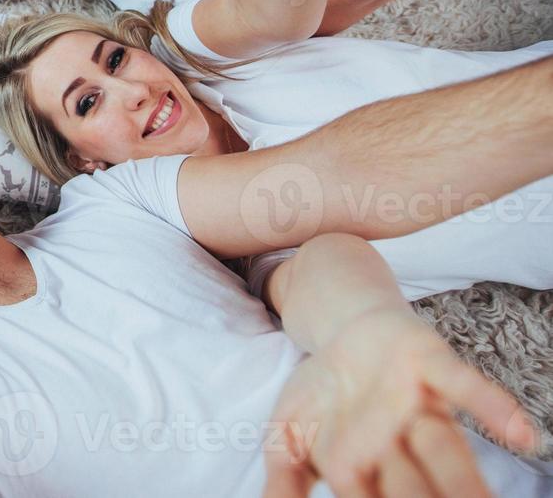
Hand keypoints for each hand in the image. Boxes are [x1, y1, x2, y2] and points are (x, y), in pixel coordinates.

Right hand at [264, 308, 539, 496]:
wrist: (338, 326)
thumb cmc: (321, 394)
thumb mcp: (286, 435)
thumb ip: (283, 480)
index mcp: (366, 471)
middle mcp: (400, 447)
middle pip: (414, 490)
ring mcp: (418, 405)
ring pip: (446, 450)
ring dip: (465, 482)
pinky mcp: (430, 362)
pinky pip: (462, 385)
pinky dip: (490, 406)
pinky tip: (523, 435)